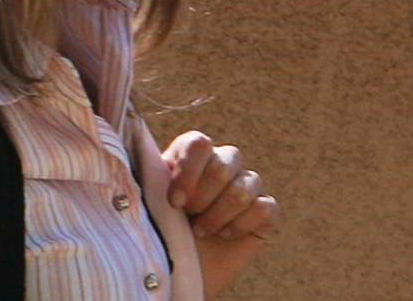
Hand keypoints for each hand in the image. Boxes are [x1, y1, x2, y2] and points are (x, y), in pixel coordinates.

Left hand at [162, 131, 278, 295]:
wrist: (181, 268)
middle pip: (223, 164)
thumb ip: (154, 176)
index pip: (199, 144)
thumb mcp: (152, 201)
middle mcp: (222, 162)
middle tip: (187, 217)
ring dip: (218, 216)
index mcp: (192, 153)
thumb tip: (147, 156)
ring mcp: (247, 184)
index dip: (188, 172)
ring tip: (200, 231)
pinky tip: (224, 234)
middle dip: (202, 199)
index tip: (174, 202)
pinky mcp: (264, 210)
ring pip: (243, 188)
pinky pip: (265, 208)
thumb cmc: (162, 230)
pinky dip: (241, 225)